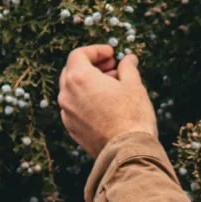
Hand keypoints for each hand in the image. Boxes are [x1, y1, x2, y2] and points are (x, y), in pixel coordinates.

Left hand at [57, 44, 157, 159]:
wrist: (127, 150)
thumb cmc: (132, 115)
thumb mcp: (134, 85)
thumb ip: (128, 68)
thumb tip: (129, 59)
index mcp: (79, 78)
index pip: (79, 54)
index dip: (96, 50)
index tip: (111, 53)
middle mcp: (66, 95)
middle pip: (72, 71)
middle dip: (92, 66)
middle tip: (112, 67)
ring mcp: (67, 114)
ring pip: (73, 91)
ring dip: (89, 84)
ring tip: (112, 86)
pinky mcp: (72, 129)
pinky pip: (75, 107)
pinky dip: (87, 100)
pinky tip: (106, 105)